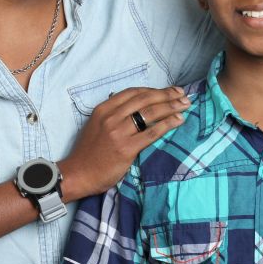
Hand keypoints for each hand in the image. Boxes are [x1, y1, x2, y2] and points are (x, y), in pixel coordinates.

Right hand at [59, 86, 189, 200]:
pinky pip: (151, 132)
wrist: (77, 174)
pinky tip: (178, 121)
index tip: (170, 91)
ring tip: (185, 105)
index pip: (134, 92)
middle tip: (183, 95)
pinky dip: (167, 124)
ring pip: (150, 113)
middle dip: (167, 95)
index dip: (154, 90)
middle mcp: (111, 116)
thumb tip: (137, 108)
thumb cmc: (89, 152)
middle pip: (145, 99)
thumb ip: (114, 115)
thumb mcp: (97, 125)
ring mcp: (118, 132)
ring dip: (171, 107)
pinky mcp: (126, 148)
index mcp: (104, 108)